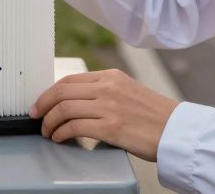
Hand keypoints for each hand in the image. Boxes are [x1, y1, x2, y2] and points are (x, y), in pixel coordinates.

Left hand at [30, 69, 178, 161]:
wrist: (178, 131)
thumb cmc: (155, 116)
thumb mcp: (128, 91)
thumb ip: (105, 92)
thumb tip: (76, 102)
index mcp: (111, 76)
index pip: (69, 79)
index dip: (49, 92)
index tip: (41, 103)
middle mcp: (108, 87)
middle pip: (62, 92)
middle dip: (43, 105)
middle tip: (36, 117)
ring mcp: (109, 107)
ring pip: (64, 109)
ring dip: (50, 123)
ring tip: (48, 132)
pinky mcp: (111, 127)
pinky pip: (74, 128)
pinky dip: (61, 133)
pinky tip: (60, 138)